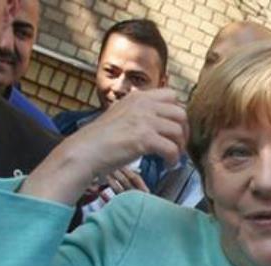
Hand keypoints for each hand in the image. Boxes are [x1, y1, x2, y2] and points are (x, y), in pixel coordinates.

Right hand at [21, 89, 184, 204]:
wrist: (85, 151)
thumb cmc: (101, 138)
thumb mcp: (121, 114)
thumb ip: (139, 113)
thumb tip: (159, 121)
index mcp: (139, 97)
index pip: (172, 96)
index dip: (178, 113)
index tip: (175, 128)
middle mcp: (143, 104)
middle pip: (180, 112)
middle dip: (184, 131)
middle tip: (179, 145)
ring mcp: (144, 120)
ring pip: (179, 131)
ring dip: (180, 147)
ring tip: (173, 157)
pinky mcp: (144, 138)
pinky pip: (172, 148)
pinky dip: (173, 159)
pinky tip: (167, 165)